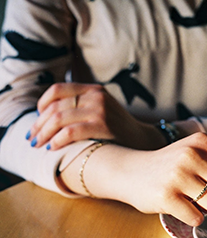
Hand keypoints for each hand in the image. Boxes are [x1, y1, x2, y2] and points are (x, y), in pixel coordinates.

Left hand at [26, 83, 162, 149]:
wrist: (143, 140)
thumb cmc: (118, 129)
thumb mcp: (102, 109)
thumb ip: (82, 106)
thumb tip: (48, 117)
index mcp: (94, 89)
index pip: (57, 89)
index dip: (41, 105)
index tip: (37, 120)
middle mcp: (96, 96)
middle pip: (54, 107)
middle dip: (38, 124)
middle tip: (32, 138)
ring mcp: (100, 109)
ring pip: (58, 118)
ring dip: (43, 134)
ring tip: (38, 145)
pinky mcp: (103, 125)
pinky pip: (70, 131)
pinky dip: (57, 140)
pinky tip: (53, 148)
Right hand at [101, 133, 206, 225]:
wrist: (131, 171)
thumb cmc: (169, 164)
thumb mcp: (193, 151)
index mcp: (202, 142)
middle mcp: (191, 155)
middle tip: (205, 193)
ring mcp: (178, 175)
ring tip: (192, 198)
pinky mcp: (167, 196)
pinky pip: (198, 218)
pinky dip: (193, 217)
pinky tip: (180, 205)